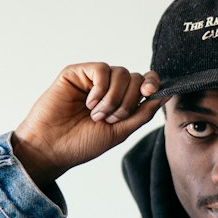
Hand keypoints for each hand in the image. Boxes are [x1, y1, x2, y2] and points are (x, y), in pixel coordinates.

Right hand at [12, 64, 165, 189]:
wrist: (52, 148)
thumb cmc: (82, 144)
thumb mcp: (120, 132)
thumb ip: (142, 113)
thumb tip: (166, 95)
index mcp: (120, 102)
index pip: (144, 82)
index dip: (152, 84)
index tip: (150, 94)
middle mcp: (107, 88)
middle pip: (135, 78)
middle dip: (128, 101)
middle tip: (111, 119)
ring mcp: (92, 80)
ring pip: (121, 73)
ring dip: (113, 99)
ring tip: (97, 115)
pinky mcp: (76, 73)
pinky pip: (101, 69)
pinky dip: (100, 89)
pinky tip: (90, 103)